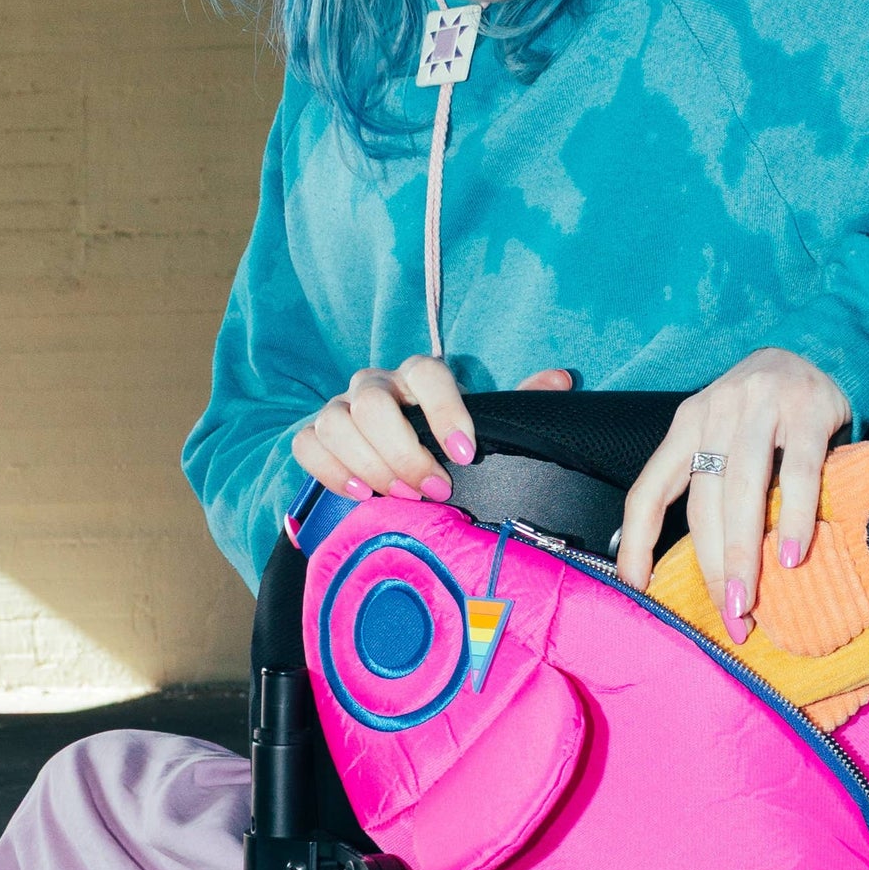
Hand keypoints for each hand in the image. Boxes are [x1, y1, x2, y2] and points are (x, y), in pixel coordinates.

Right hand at [292, 360, 573, 500]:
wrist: (399, 465)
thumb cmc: (447, 443)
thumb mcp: (485, 426)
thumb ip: (518, 404)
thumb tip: (561, 381)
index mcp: (418, 377)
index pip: (425, 372)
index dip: (445, 410)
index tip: (466, 454)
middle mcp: (375, 385)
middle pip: (372, 401)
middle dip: (403, 451)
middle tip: (432, 490)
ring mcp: (340, 409)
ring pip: (335, 421)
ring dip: (368, 464)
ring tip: (399, 497)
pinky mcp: (314, 437)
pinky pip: (306, 444)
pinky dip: (329, 470)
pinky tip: (359, 494)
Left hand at [614, 349, 849, 636]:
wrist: (812, 349)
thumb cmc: (761, 410)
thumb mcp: (719, 434)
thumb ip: (704, 482)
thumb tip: (687, 561)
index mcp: (686, 425)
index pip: (649, 489)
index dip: (637, 540)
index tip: (638, 586)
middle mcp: (716, 413)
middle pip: (703, 501)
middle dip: (711, 565)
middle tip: (726, 614)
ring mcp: (761, 409)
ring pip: (744, 490)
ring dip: (745, 551)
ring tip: (749, 599)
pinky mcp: (808, 411)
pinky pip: (799, 473)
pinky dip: (795, 517)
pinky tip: (792, 554)